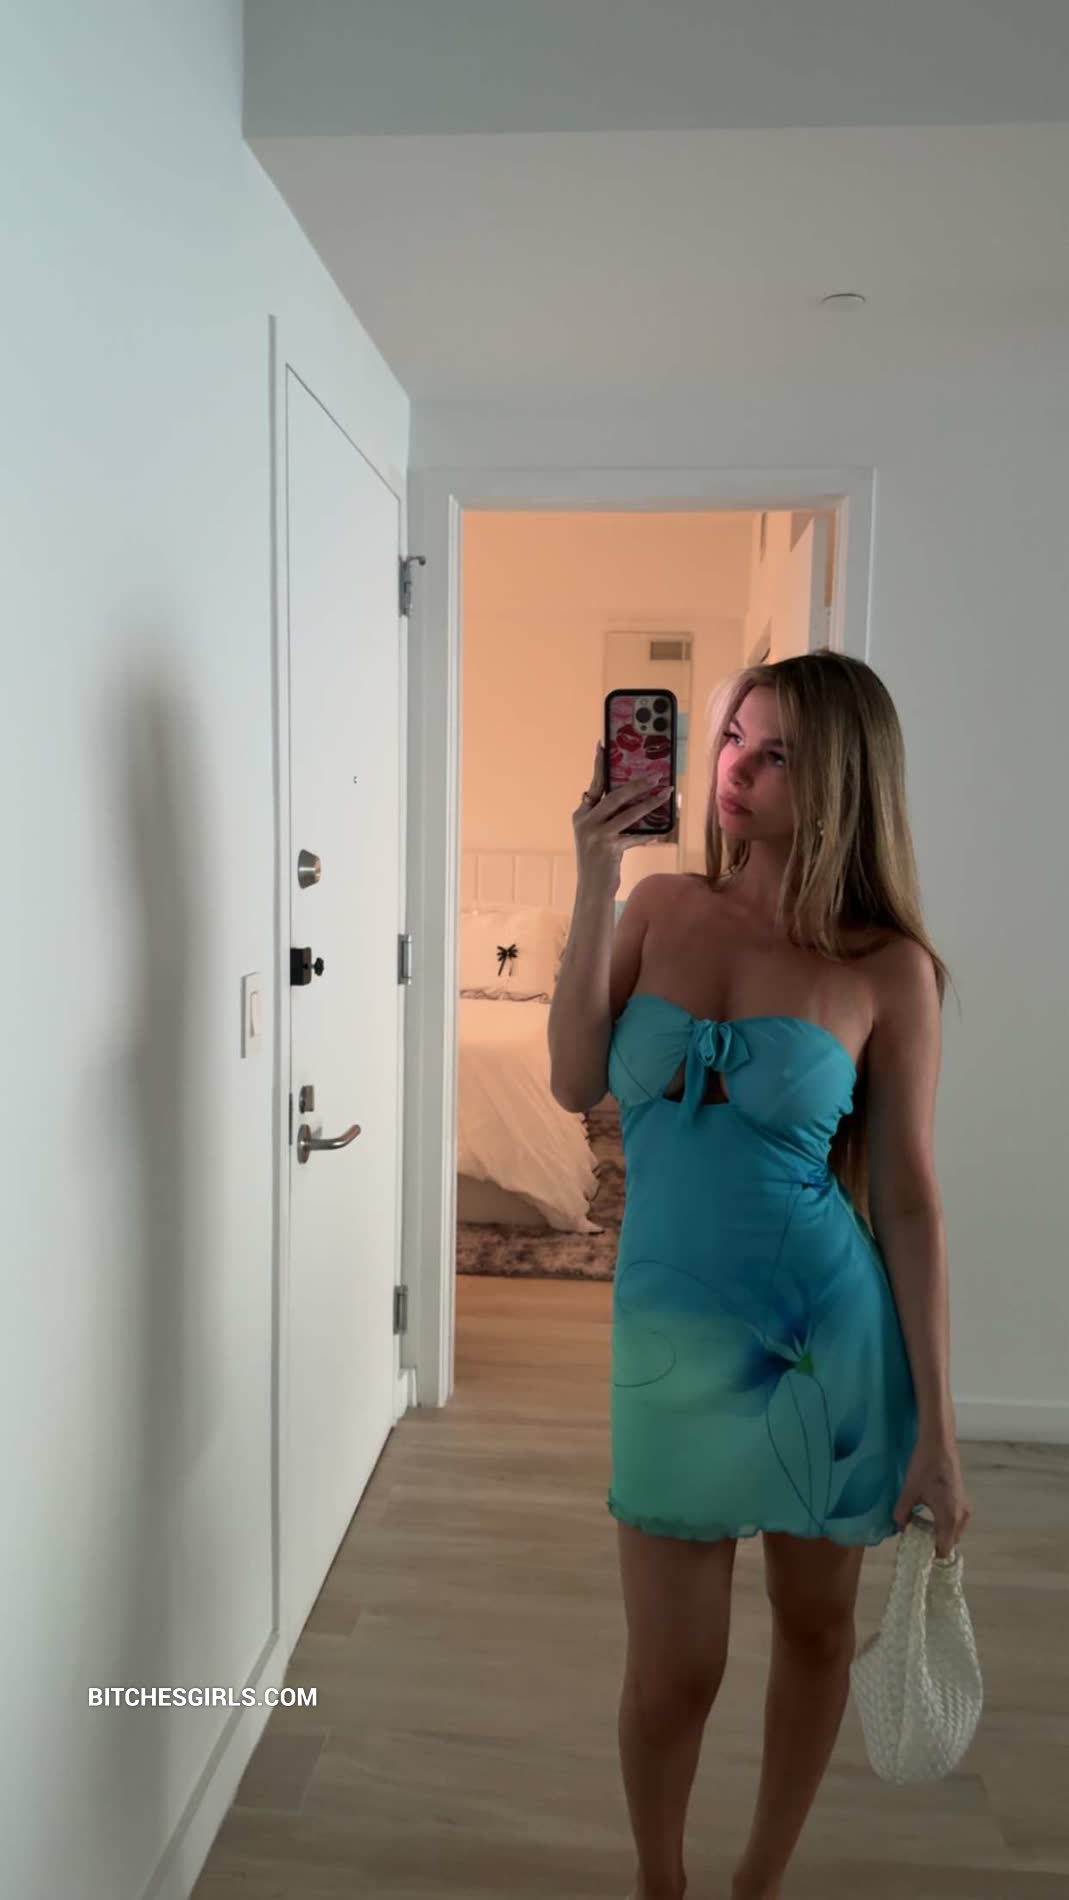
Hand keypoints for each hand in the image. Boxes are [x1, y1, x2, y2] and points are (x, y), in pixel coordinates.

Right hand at [572, 743, 673, 885]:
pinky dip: (650, 833)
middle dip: (637, 784)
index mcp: (581, 814)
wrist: (592, 889)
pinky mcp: (609, 848)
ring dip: (650, 803)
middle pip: (614, 795)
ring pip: (628, 812)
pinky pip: (635, 835)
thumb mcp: (593, 834)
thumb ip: (603, 815)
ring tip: (666, 793)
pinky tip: (663, 829)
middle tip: (656, 775)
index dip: (599, 764)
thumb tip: (628, 795)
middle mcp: (586, 821)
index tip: (602, 744)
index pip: (594, 784)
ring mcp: (596, 835)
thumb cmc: (597, 860)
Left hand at [894, 1436, 972, 1556]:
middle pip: (950, 1542)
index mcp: (950, 1518)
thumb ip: (902, 1514)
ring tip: (921, 1528)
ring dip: (940, 1534)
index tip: (916, 1552)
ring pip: (954, 1532)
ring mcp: (966, 1509)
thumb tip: (900, 1528)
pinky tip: (930, 1516)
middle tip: (916, 1539)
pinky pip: (956, 1522)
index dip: (930, 1553)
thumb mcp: (909, 1492)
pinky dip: (945, 1524)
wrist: (939, 1445)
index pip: (943, 1549)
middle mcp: (962, 1517)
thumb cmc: (924, 1468)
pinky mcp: (964, 1501)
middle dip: (934, 1544)